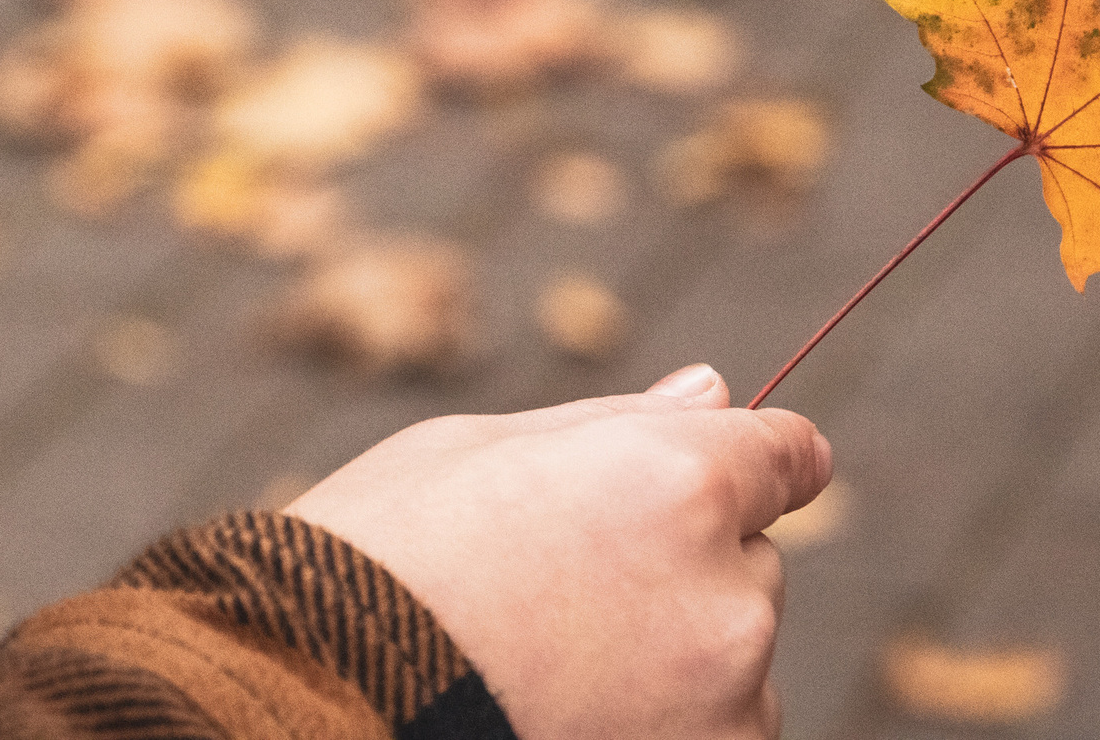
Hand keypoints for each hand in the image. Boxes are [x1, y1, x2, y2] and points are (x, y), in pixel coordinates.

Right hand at [287, 364, 831, 739]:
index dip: (758, 462)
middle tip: (560, 594)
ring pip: (731, 664)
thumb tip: (714, 393)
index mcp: (678, 480)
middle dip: (682, 570)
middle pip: (748, 565)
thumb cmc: (376, 560)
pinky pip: (710, 735)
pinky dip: (658, 727)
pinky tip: (557, 715)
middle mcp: (725, 594)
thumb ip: (615, 427)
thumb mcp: (475, 451)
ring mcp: (724, 706)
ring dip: (673, 662)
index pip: (788, 455)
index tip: (744, 480)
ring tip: (542, 669)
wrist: (311, 699)